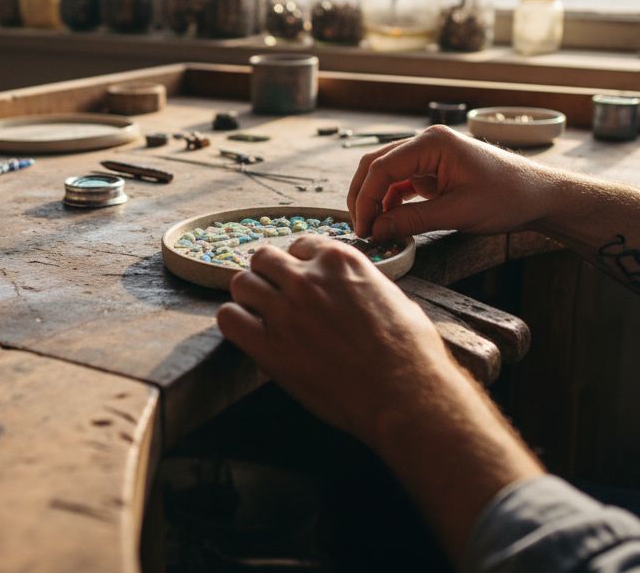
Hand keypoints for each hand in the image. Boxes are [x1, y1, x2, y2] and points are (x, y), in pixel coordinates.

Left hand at [216, 234, 544, 555]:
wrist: (404, 394)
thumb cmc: (410, 351)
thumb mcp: (393, 298)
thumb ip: (361, 285)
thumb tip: (351, 292)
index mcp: (341, 260)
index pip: (300, 245)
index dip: (299, 265)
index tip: (303, 283)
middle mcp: (308, 278)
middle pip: (263, 258)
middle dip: (269, 276)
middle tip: (277, 300)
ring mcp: (285, 311)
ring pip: (241, 283)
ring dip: (249, 298)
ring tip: (261, 318)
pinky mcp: (269, 346)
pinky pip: (228, 319)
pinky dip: (236, 323)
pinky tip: (251, 336)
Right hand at [347, 124, 554, 239]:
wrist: (538, 195)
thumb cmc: (507, 197)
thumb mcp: (458, 213)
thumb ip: (413, 220)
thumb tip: (376, 230)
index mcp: (432, 143)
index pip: (382, 167)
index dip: (366, 199)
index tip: (362, 229)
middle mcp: (426, 143)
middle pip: (376, 165)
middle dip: (363, 197)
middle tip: (360, 229)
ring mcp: (428, 156)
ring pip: (385, 174)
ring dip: (375, 200)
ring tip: (372, 229)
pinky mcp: (433, 171)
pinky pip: (401, 183)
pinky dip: (390, 202)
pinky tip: (388, 223)